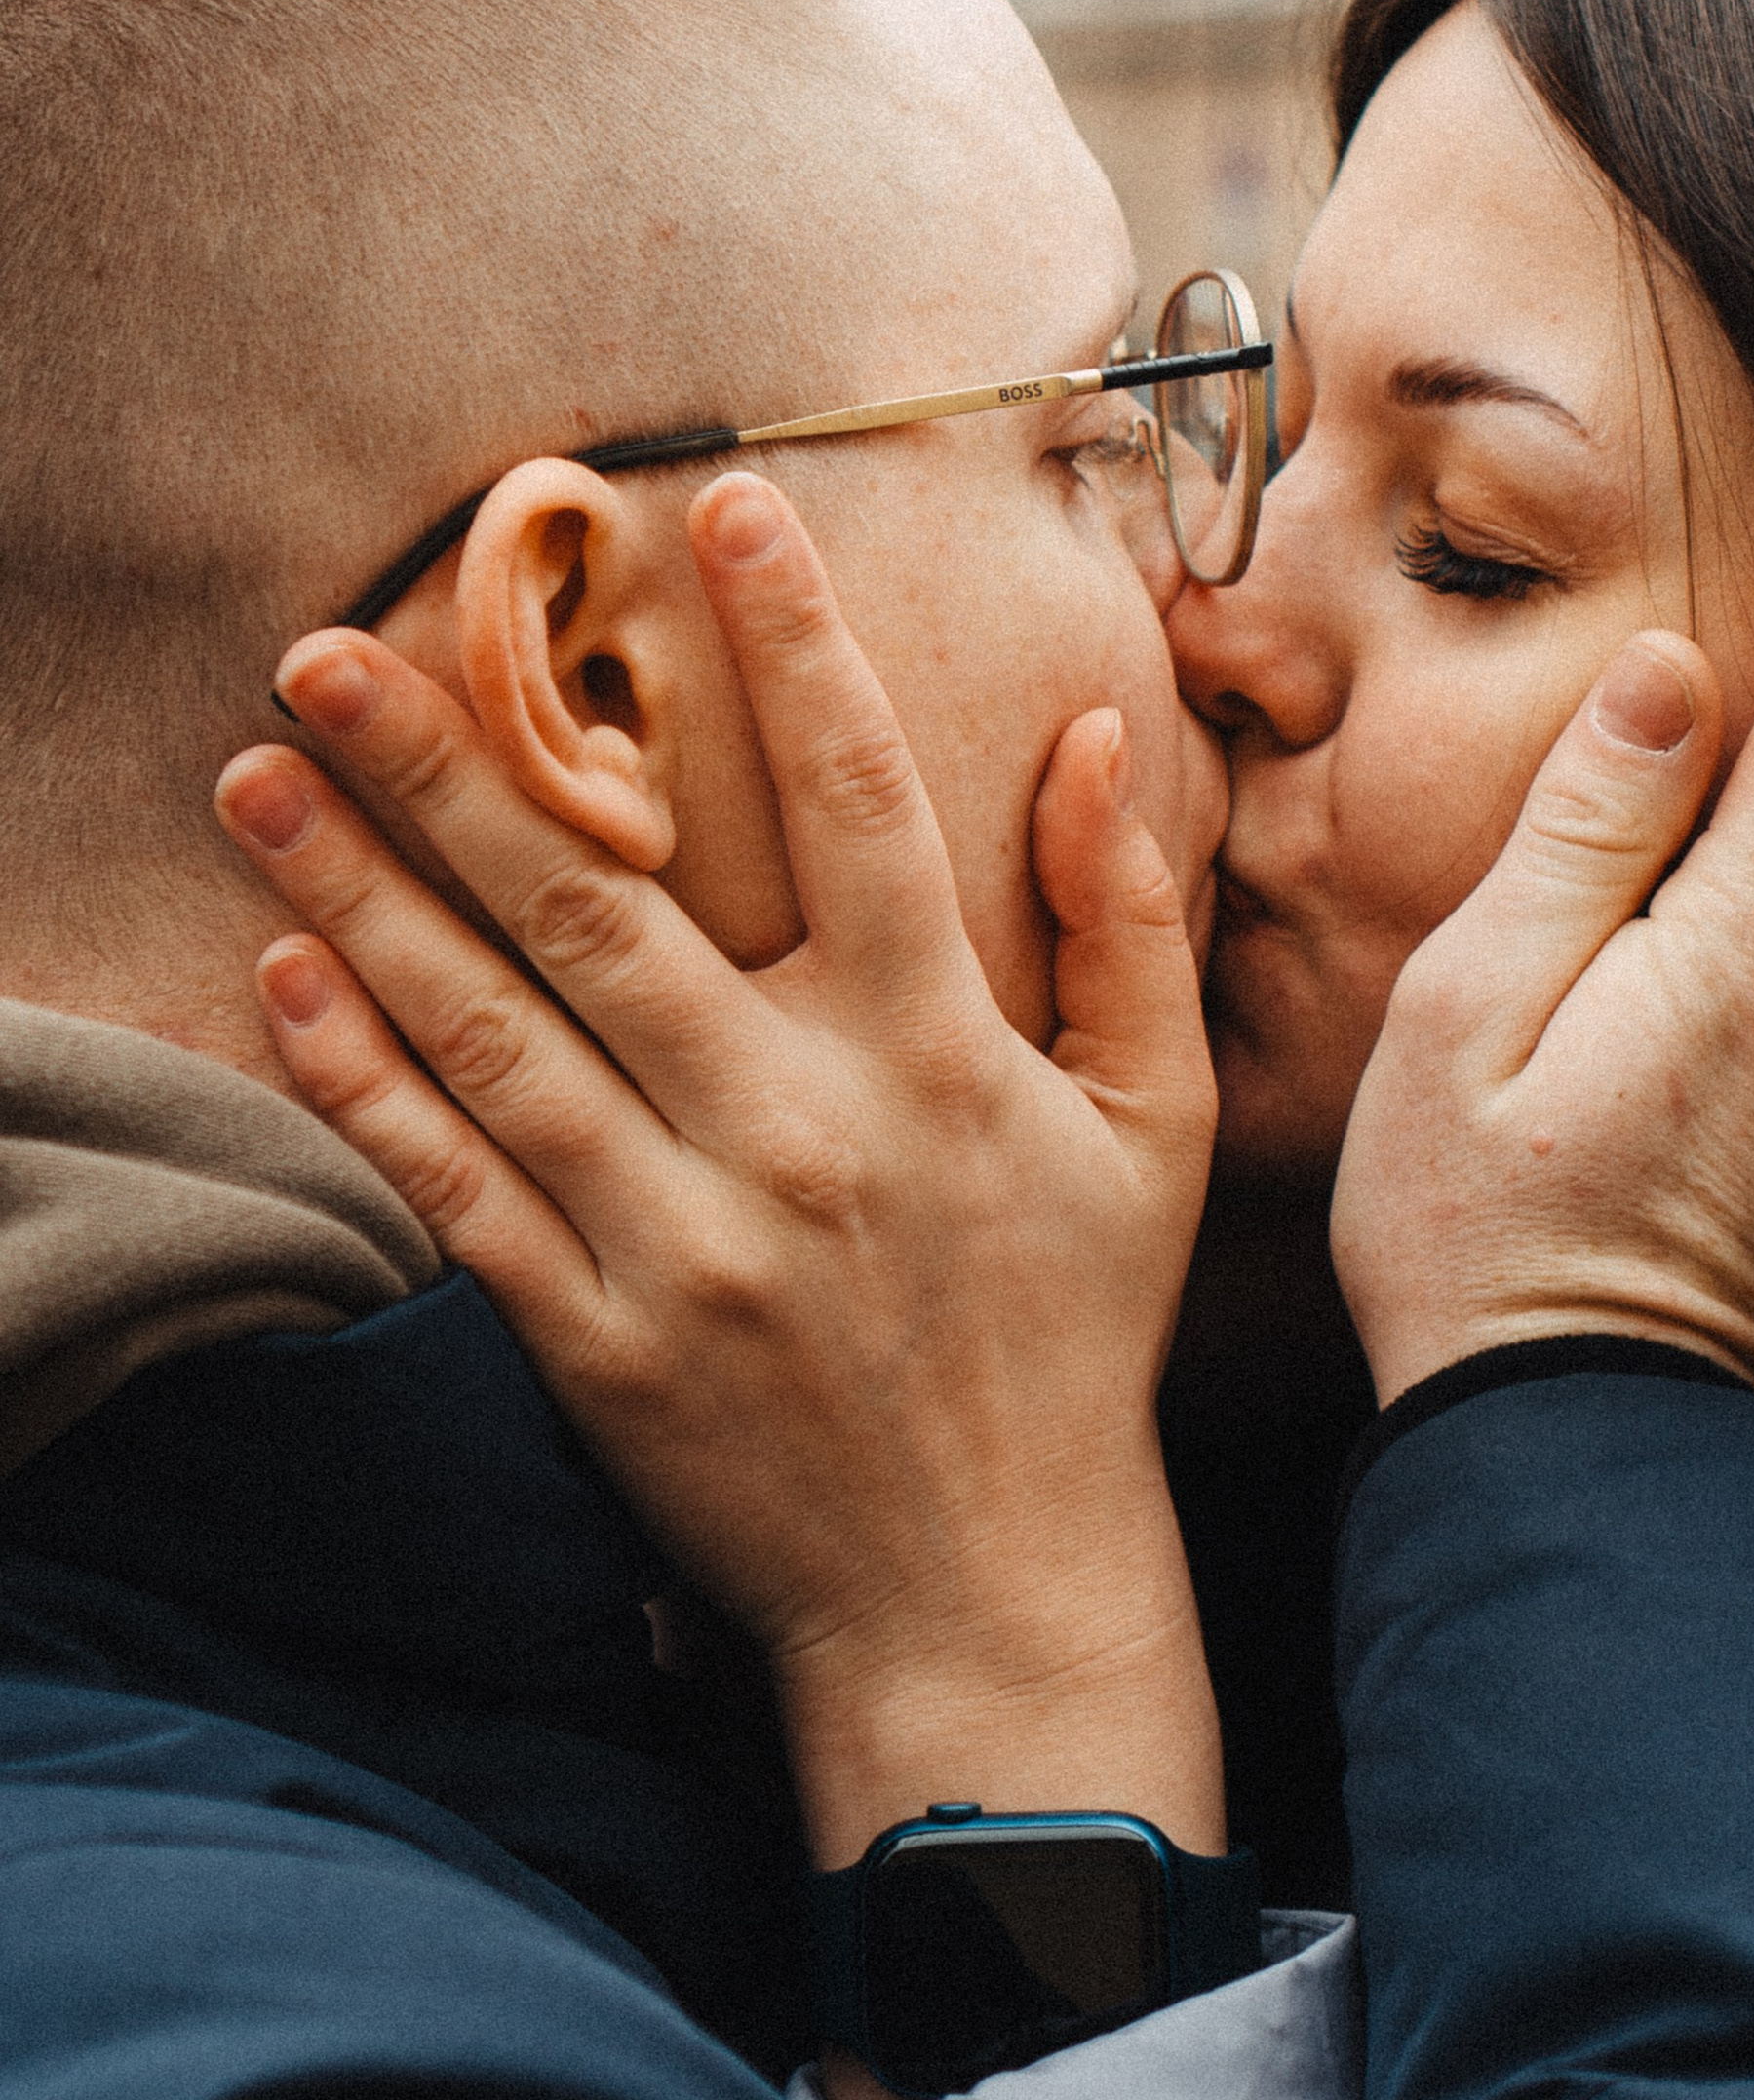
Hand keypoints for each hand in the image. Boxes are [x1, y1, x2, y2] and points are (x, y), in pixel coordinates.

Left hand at [214, 471, 1223, 1877]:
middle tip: (330, 644)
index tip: (727, 504)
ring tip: (254, 775)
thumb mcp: (1152, 1124)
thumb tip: (1095, 736)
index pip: (864, 803)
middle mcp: (800, 1128)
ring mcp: (684, 1239)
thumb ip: (1126, 922)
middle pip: (602, 902)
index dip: (797, 645)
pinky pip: (459, 1190)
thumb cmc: (1073, 1335)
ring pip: (494, 1031)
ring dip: (360, 895)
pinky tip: (288, 978)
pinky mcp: (597, 1339)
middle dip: (454, 761)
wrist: (987, 1595)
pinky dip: (368, 1083)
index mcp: (938, 1055)